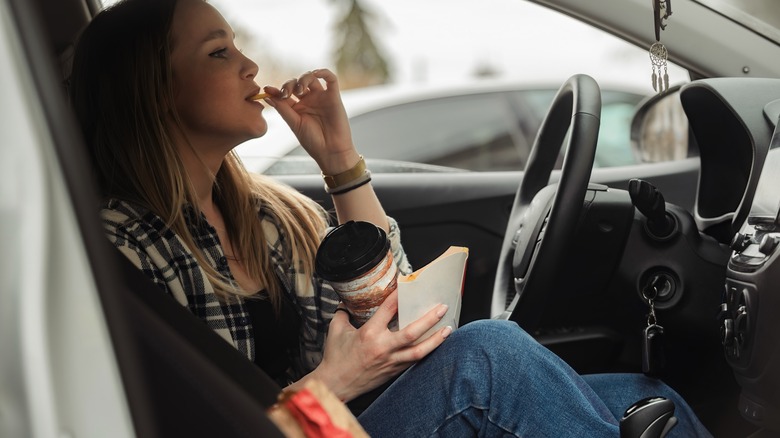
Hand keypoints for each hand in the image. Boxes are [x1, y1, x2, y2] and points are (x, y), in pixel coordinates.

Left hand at [263, 69, 357, 173]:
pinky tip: (316, 73)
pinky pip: (331, 79)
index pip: (285, 92)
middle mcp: (309, 100)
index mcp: (297, 107)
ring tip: (299, 90)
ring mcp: (321, 97)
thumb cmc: (312, 141)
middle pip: (296, 82)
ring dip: (303, 79)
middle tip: (286, 94)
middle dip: (289, 85)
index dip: (276, 89)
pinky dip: (323, 72)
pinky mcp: (334, 97)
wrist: (330, 151)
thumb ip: (282, 108)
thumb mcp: (294, 123)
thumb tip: (267, 95)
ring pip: (311, 77)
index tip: (267, 89)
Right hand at [314, 291, 452, 401]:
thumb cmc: (335, 357)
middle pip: (411, 332)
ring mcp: (390, 361)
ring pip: (418, 351)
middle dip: (429, 319)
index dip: (399, 295)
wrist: (335, 385)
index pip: (388, 309)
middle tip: (442, 308)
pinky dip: (425, 352)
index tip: (409, 284)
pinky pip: (413, 360)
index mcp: (369, 333)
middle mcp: (382, 347)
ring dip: (435, 340)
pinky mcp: (393, 371)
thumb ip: (343, 313)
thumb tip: (346, 301)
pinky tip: (435, 345)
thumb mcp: (336, 330)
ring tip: (448, 329)